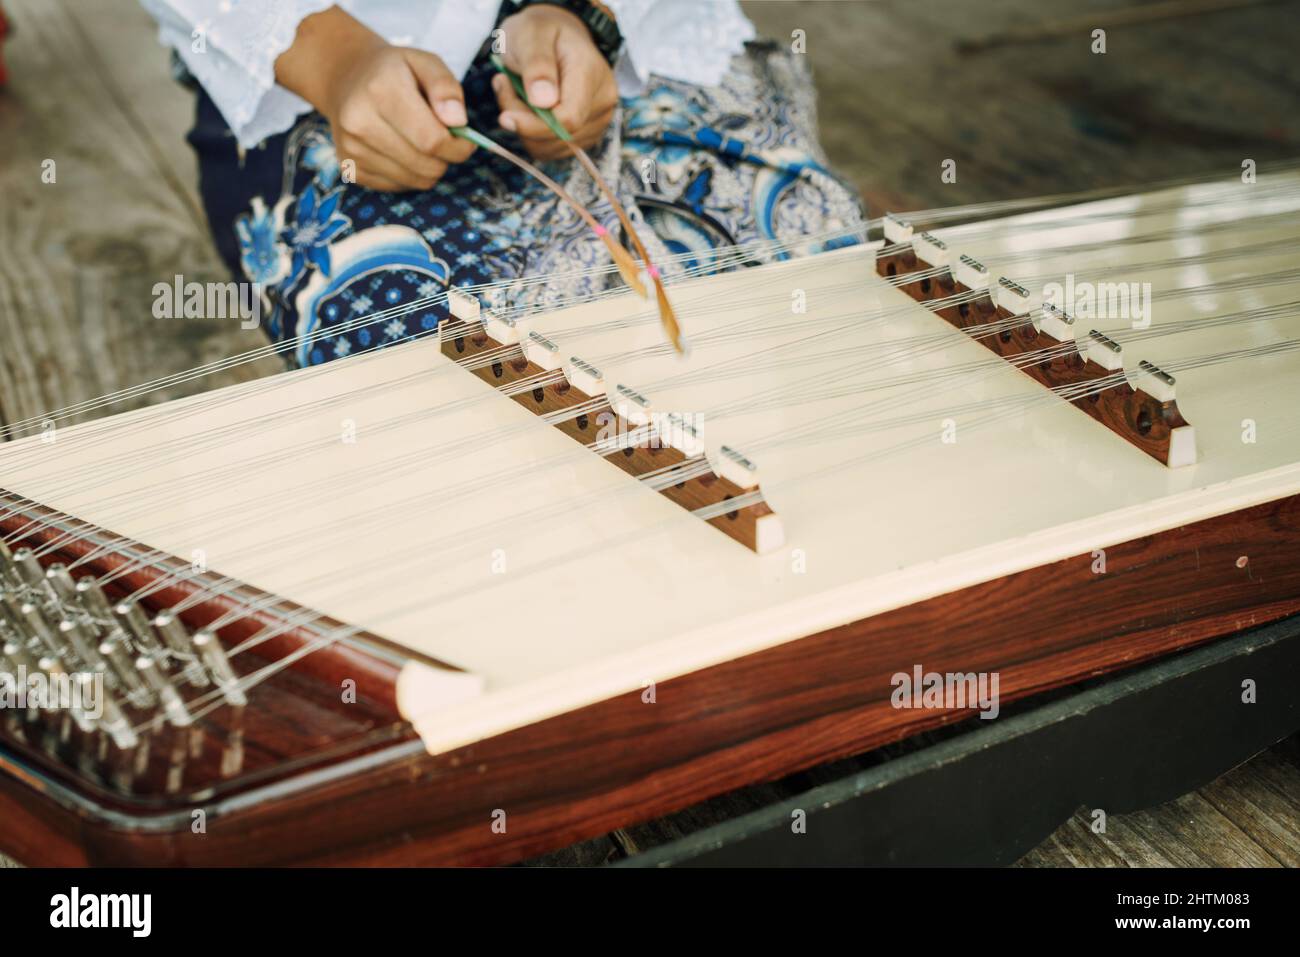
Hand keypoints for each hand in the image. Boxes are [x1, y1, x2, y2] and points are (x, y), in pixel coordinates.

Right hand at [276, 8, 474, 191]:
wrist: (345, 80)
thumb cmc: (394, 71)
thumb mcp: (424, 62)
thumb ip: (446, 87)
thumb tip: (458, 121)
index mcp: (380, 90)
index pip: (432, 140)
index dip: (459, 147)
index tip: (466, 140)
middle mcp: (358, 122)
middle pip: (426, 165)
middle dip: (446, 158)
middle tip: (444, 139)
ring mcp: (351, 149)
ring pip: (416, 181)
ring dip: (430, 167)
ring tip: (422, 141)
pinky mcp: (351, 169)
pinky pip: (400, 186)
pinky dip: (410, 174)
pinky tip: (403, 149)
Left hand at [494, 5, 618, 159]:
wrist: (555, 36)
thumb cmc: (541, 32)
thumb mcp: (531, 35)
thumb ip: (538, 66)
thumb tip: (544, 102)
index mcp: (592, 75)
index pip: (568, 119)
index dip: (534, 126)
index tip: (504, 116)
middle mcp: (601, 104)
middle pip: (557, 136)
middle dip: (522, 120)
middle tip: (503, 85)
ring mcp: (595, 123)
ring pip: (549, 147)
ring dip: (523, 126)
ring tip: (514, 91)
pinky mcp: (583, 136)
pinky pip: (549, 149)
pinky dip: (529, 133)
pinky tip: (524, 106)